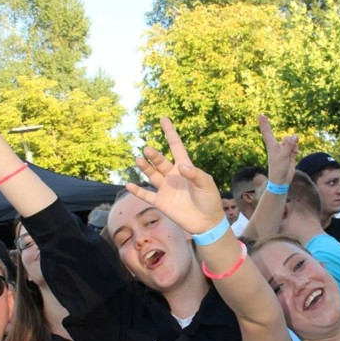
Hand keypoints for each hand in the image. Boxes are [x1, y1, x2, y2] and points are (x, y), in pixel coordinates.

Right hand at [127, 117, 223, 235]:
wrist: (207, 222)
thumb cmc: (210, 200)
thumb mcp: (207, 185)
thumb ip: (195, 174)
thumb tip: (180, 166)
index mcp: (185, 168)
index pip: (175, 146)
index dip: (170, 132)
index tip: (163, 118)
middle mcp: (173, 176)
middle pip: (160, 161)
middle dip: (154, 155)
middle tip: (148, 150)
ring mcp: (166, 189)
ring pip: (152, 175)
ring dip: (145, 167)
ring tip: (139, 160)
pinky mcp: (161, 202)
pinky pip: (146, 195)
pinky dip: (137, 191)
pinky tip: (129, 184)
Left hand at [257, 115, 297, 186]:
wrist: (281, 180)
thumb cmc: (278, 169)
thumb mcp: (284, 156)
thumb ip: (290, 145)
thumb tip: (295, 135)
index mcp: (272, 146)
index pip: (267, 132)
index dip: (264, 123)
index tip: (260, 114)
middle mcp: (277, 147)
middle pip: (284, 137)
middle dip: (289, 140)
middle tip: (285, 136)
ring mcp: (284, 150)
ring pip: (291, 141)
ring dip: (294, 145)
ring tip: (293, 152)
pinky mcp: (290, 154)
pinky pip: (295, 146)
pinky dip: (296, 149)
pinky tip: (296, 154)